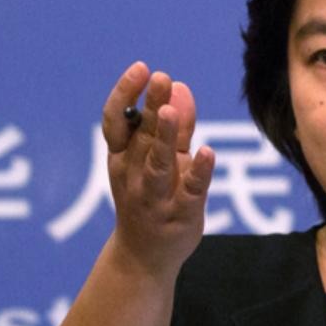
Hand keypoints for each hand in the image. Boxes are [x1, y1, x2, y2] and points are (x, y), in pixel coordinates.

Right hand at [101, 61, 214, 277]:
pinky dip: (199, 172)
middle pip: (142, 136)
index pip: (117, 121)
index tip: (141, 68)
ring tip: (172, 111)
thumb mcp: (160, 159)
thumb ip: (175, 127)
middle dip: (151, 107)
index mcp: (123, 156)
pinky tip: (209, 152)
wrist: (144, 257)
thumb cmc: (151, 199)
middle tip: (161, 77)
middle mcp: (134, 174)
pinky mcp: (181, 214)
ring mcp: (156, 196)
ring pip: (159, 163)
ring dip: (165, 137)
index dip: (126, 94)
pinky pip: (190, 191)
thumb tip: (179, 87)